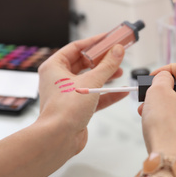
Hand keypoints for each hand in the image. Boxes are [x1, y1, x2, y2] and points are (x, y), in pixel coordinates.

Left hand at [37, 35, 127, 154]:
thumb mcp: (91, 82)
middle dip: (102, 60)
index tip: (108, 38)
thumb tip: (118, 50)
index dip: (94, 42)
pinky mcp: (76, 108)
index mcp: (54, 67)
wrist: (58, 138)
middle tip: (117, 54)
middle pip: (84, 64)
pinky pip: (93, 96)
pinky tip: (121, 92)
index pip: (76, 48)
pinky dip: (106, 94)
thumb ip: (107, 65)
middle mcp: (59, 79)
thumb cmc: (65, 109)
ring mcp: (68, 94)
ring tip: (121, 72)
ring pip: (89, 80)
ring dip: (106, 76)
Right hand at [138, 63, 175, 174]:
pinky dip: (170, 121)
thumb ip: (162, 78)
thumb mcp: (157, 92)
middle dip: (163, 91)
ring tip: (146, 113)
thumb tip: (165, 77)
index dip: (169, 67)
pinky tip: (156, 127)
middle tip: (148, 96)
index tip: (155, 75)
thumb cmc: (167, 129)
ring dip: (164, 106)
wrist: (172, 165)